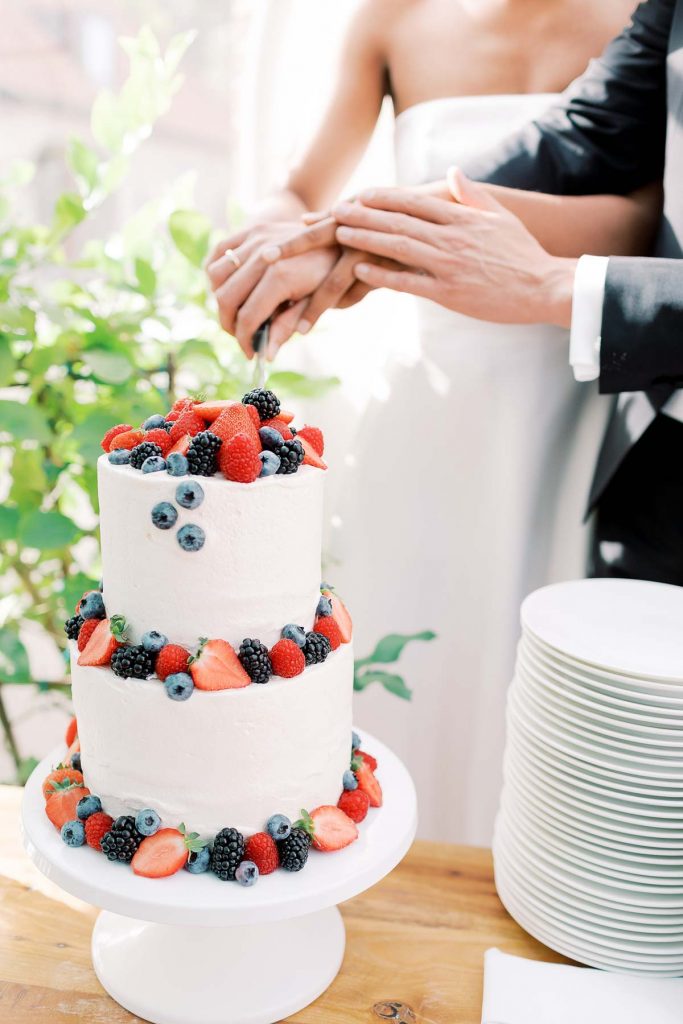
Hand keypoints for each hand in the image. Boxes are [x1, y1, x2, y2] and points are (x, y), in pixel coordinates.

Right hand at [206, 221, 339, 356]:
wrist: (341, 238)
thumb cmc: (332, 275)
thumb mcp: (315, 305)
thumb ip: (286, 327)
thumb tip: (267, 355)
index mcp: (281, 277)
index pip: (248, 316)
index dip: (244, 340)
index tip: (250, 352)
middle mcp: (264, 255)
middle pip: (226, 297)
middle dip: (229, 324)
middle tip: (241, 336)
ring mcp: (256, 239)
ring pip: (216, 275)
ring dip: (221, 298)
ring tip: (237, 312)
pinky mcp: (253, 229)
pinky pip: (220, 251)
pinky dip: (218, 271)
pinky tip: (229, 286)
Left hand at [332, 170, 575, 326]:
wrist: (544, 287)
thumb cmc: (523, 253)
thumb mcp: (500, 217)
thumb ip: (472, 195)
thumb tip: (452, 172)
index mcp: (462, 218)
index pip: (414, 201)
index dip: (384, 197)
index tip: (360, 194)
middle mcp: (452, 237)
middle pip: (399, 221)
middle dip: (364, 214)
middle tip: (335, 210)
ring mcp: (449, 264)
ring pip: (399, 246)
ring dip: (366, 238)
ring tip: (340, 233)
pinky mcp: (449, 292)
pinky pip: (409, 282)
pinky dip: (383, 275)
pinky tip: (360, 270)